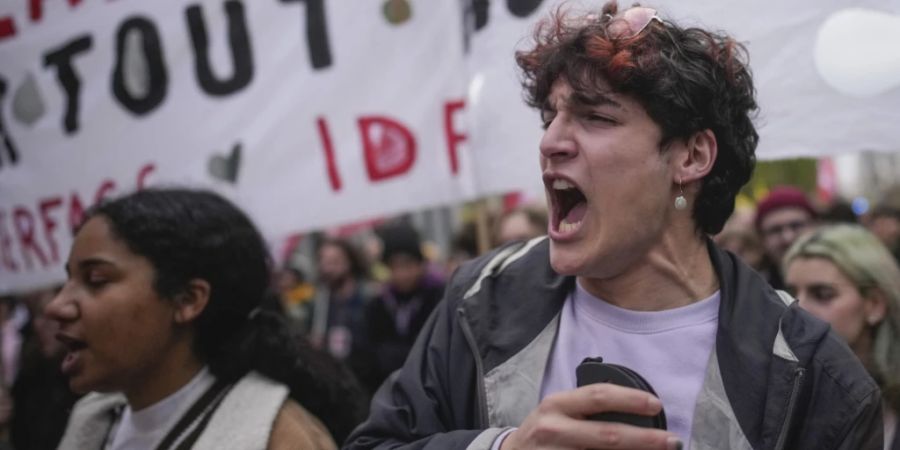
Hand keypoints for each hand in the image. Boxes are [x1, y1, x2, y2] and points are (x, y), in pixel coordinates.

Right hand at [500, 383, 680, 449]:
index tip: (656, 405)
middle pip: (607, 435)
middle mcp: (553, 429)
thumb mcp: (558, 412)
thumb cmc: (543, 433)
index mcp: (556, 405)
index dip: (630, 399)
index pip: (598, 396)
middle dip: (645, 440)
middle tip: (672, 441)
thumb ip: (587, 409)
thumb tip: (636, 413)